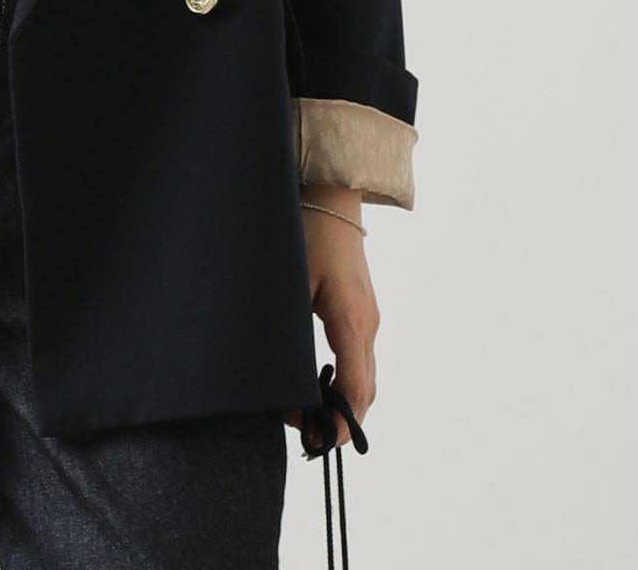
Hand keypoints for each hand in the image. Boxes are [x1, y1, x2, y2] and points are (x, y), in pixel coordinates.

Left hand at [282, 185, 378, 447]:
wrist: (330, 194)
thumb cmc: (308, 230)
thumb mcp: (290, 277)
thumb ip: (284, 323)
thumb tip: (271, 366)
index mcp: (351, 318)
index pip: (356, 385)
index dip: (342, 420)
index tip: (321, 443)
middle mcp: (366, 322)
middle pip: (363, 388)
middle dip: (340, 418)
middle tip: (306, 439)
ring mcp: (366, 316)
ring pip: (362, 374)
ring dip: (341, 399)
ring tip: (306, 416)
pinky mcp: (359, 308)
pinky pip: (357, 355)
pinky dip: (343, 379)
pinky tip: (316, 383)